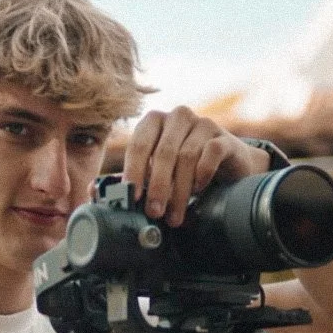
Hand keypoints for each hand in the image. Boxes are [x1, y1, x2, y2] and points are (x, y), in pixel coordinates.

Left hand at [122, 107, 268, 226]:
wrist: (228, 166)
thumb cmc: (184, 169)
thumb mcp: (158, 171)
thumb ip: (136, 180)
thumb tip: (105, 194)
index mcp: (154, 121)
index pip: (139, 144)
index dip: (134, 172)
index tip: (132, 197)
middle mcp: (178, 117)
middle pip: (163, 152)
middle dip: (157, 186)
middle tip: (155, 212)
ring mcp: (203, 124)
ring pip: (187, 156)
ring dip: (179, 190)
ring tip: (175, 215)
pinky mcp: (225, 138)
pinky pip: (212, 153)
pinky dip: (203, 174)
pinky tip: (198, 189)